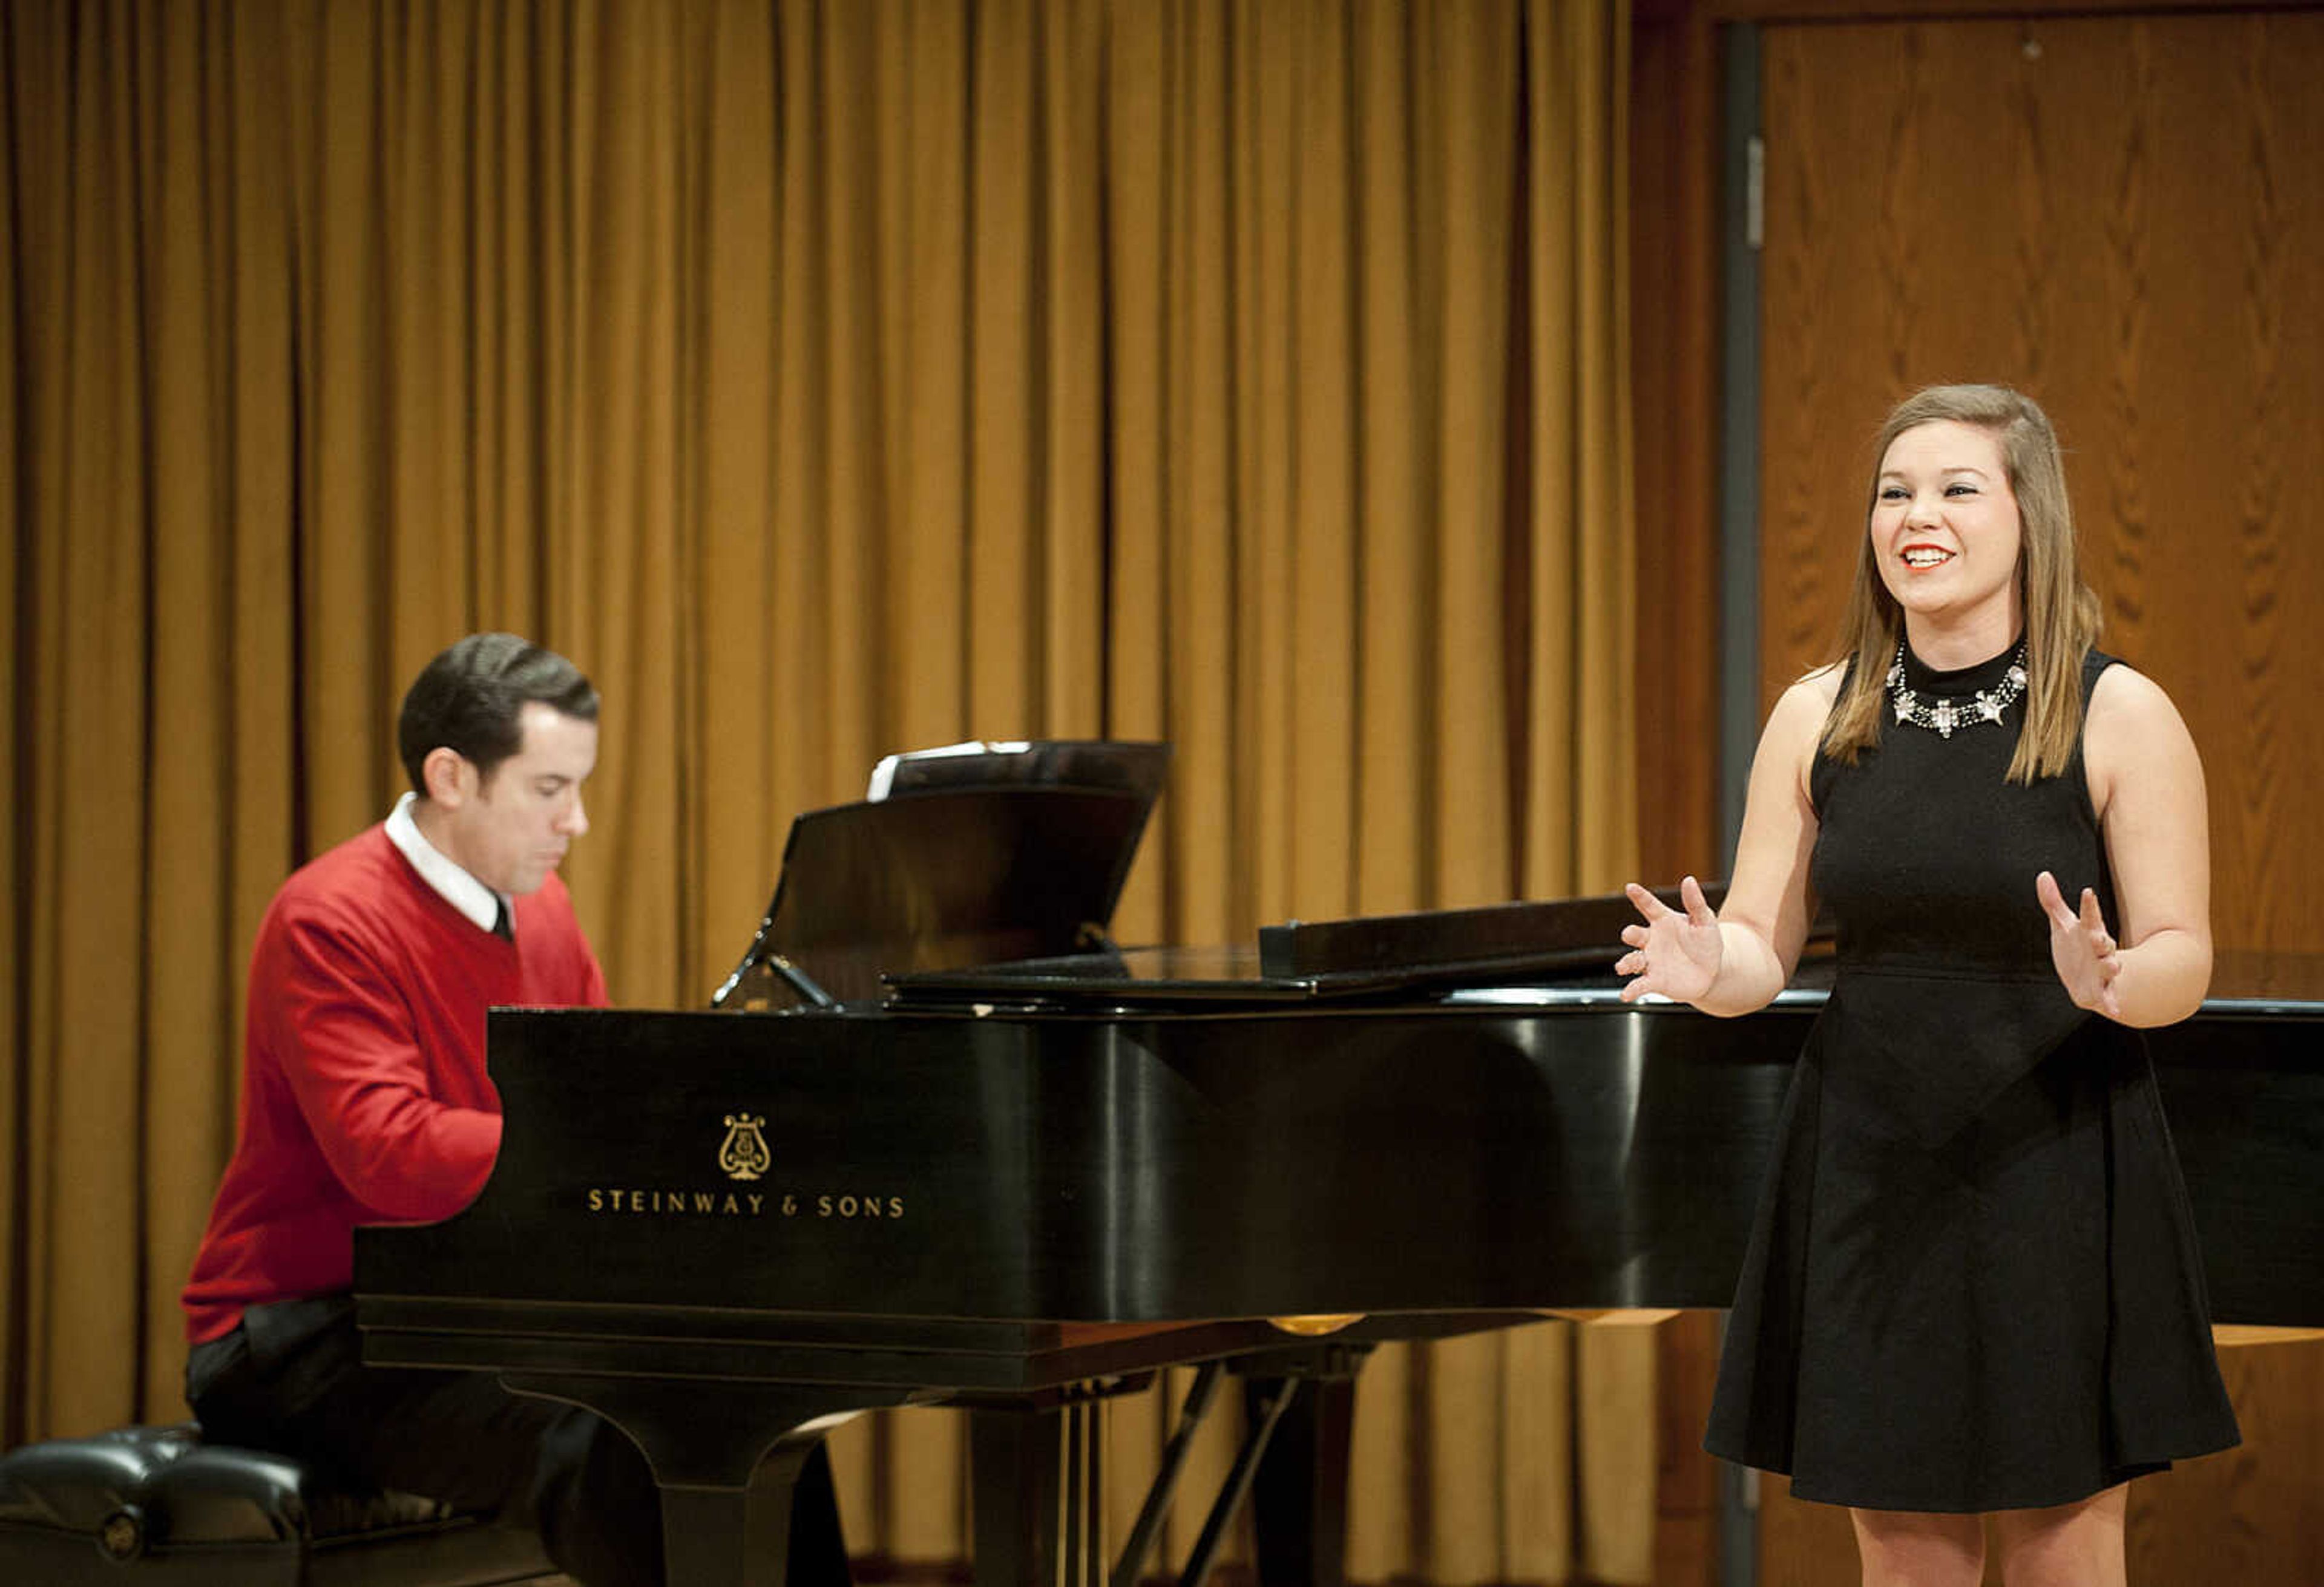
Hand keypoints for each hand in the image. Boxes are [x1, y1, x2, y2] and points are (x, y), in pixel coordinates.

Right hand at [1616, 875, 1722, 1003]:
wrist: (1712, 972)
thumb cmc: (1706, 943)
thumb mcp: (1705, 921)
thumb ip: (1695, 902)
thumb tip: (1689, 880)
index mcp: (1663, 921)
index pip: (1649, 906)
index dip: (1639, 896)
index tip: (1631, 888)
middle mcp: (1652, 940)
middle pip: (1636, 935)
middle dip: (1630, 934)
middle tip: (1629, 934)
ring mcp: (1651, 961)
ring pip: (1633, 960)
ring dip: (1626, 963)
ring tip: (1623, 967)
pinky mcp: (1654, 980)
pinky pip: (1640, 985)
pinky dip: (1631, 990)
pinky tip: (1626, 994)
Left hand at [2037, 870, 2122, 1019]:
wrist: (2083, 977)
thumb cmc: (2074, 946)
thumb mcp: (2062, 925)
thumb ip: (2053, 902)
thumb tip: (2043, 874)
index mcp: (2090, 932)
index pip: (2089, 916)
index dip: (2088, 905)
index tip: (2086, 892)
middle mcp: (2100, 950)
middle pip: (2104, 943)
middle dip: (2103, 940)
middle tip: (2099, 937)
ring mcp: (2103, 970)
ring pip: (2110, 967)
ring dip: (2112, 967)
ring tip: (2114, 966)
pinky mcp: (2102, 990)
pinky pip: (2109, 996)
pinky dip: (2112, 1002)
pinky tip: (2114, 1011)